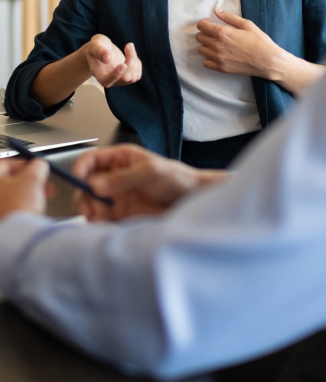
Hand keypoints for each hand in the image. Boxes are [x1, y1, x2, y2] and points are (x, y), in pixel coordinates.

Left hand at [0, 158, 52, 218]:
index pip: (8, 163)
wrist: (17, 234)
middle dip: (30, 180)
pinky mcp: (3, 218)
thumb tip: (40, 165)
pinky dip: (23, 205)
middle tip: (42, 182)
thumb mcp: (32, 178)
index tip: (37, 168)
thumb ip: (38, 166)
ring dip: (29, 193)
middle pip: (11, 179)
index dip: (27, 164)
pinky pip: (13, 206)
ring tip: (41, 198)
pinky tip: (32, 209)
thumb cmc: (17, 207)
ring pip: (13, 194)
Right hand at [72, 144, 228, 221]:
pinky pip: (101, 218)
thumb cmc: (177, 178)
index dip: (81, 168)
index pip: (91, 160)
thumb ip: (123, 178)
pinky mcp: (120, 214)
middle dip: (82, 193)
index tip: (77, 179)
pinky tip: (102, 223)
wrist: (192, 200)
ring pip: (91, 202)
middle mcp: (115, 177)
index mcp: (121, 159)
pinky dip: (97, 221)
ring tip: (95, 216)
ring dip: (88, 208)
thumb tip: (96, 185)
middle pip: (86, 183)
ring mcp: (117, 196)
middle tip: (87, 205)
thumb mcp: (151, 172)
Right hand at [86, 35, 142, 87]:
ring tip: (128, 46)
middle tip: (128, 45)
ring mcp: (120, 81)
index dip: (115, 75)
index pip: (106, 81)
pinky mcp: (128, 78)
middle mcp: (110, 81)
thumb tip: (107, 59)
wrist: (102, 49)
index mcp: (99, 74)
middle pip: (125, 78)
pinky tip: (130, 54)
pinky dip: (137, 62)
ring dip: (134, 60)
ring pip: (133, 77)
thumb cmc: (97, 47)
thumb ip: (99, 51)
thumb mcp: (95, 45)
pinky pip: (137, 74)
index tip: (123, 65)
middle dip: (130, 61)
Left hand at [196, 8, 280, 78]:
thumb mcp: (246, 24)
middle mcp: (217, 45)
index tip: (210, 23)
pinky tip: (217, 55)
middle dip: (205, 33)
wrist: (267, 61)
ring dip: (206, 46)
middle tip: (214, 33)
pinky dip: (209, 58)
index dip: (204, 22)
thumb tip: (216, 10)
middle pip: (199, 37)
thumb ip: (229, 17)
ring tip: (216, 44)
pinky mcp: (221, 68)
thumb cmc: (259, 41)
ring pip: (201, 50)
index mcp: (223, 32)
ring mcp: (218, 58)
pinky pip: (205, 63)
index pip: (201, 26)